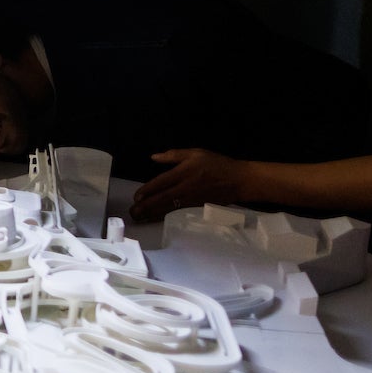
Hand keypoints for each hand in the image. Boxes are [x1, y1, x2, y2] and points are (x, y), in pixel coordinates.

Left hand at [128, 148, 245, 222]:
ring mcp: (192, 199)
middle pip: (162, 198)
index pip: (161, 182)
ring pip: (168, 208)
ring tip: (139, 218)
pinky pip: (177, 213)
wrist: (239, 180)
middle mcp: (186, 187)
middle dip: (146, 207)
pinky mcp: (197, 207)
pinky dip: (164, 216)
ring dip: (152, 214)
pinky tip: (155, 219)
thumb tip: (154, 157)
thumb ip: (173, 155)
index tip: (136, 197)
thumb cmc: (216, 164)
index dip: (147, 190)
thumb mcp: (195, 153)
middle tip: (132, 212)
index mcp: (184, 172)